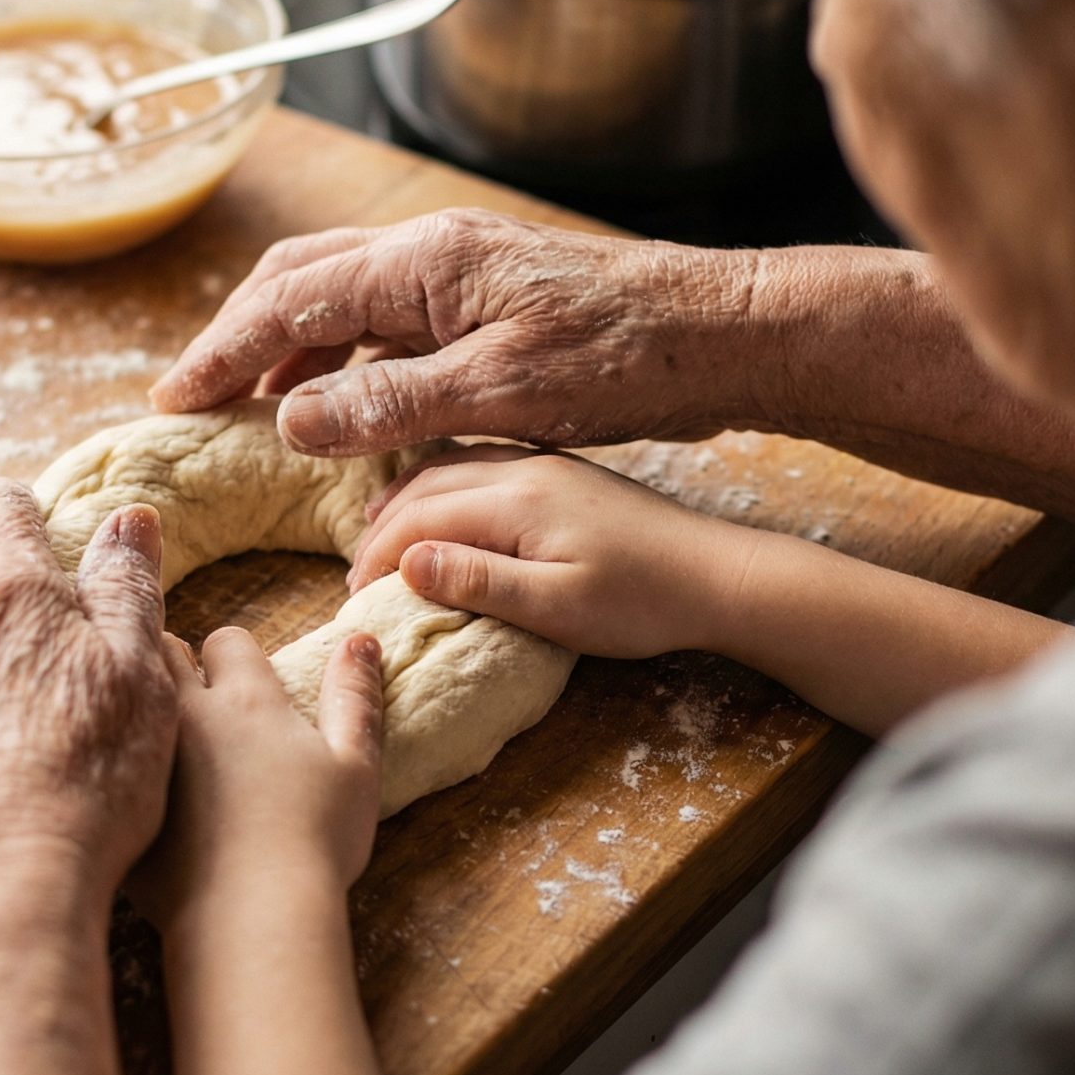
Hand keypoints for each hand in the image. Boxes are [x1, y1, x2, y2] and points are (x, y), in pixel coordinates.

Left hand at [127, 628, 386, 928]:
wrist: (251, 917)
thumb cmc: (316, 841)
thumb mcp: (356, 765)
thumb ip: (354, 696)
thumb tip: (360, 638)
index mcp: (246, 700)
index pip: (227, 640)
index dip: (236, 656)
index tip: (243, 679)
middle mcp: (186, 717)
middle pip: (163, 654)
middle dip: (175, 663)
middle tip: (195, 698)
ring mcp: (147, 761)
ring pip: (130, 708)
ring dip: (144, 709)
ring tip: (165, 739)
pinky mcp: (122, 807)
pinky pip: (109, 771)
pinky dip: (120, 773)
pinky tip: (136, 798)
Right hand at [149, 209, 771, 455]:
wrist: (720, 334)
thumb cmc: (624, 358)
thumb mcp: (499, 392)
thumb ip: (388, 404)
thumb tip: (288, 419)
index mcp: (423, 261)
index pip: (289, 302)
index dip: (223, 351)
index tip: (173, 397)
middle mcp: (431, 250)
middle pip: (300, 280)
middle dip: (238, 334)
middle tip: (192, 392)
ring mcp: (461, 269)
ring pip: (342, 295)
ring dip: (288, 345)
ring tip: (252, 402)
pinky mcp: (488, 297)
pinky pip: (387, 317)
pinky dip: (343, 355)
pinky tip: (342, 401)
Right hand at [348, 446, 758, 658]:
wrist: (719, 574)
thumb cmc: (642, 602)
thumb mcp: (557, 607)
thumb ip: (479, 581)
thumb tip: (405, 563)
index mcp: (517, 498)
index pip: (419, 516)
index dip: (378, 556)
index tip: (356, 597)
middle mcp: (525, 468)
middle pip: (427, 482)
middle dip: (383, 526)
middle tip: (358, 576)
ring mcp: (546, 466)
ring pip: (451, 469)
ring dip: (408, 502)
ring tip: (380, 541)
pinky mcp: (563, 475)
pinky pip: (481, 468)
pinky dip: (443, 491)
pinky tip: (441, 512)